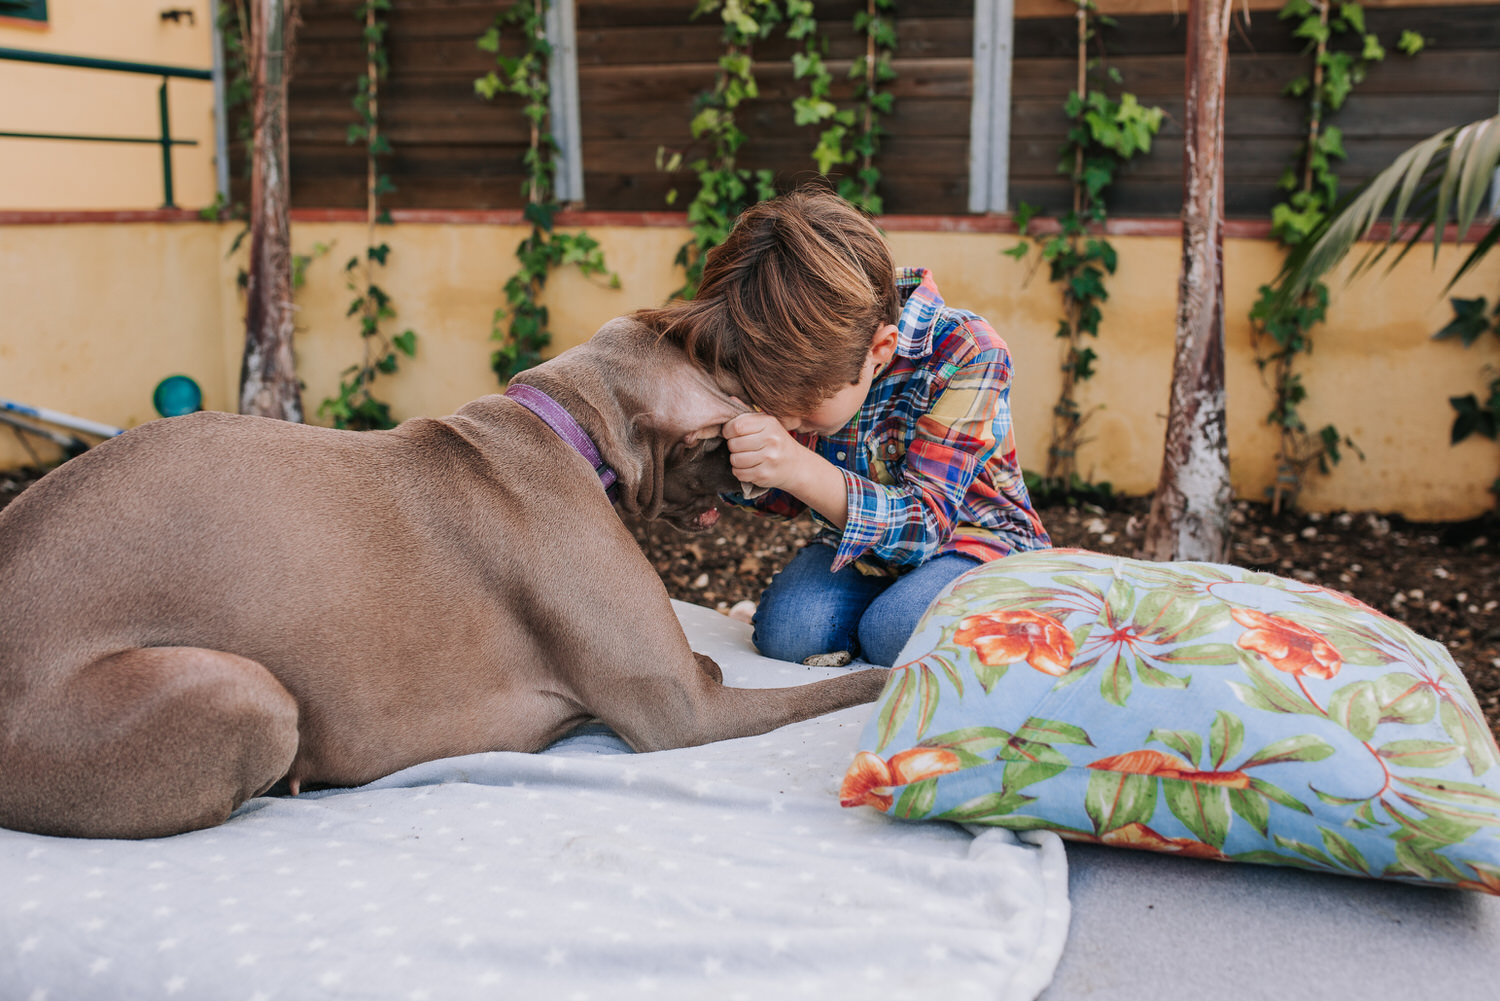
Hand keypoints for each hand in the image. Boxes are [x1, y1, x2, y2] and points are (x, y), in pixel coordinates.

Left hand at [722, 412, 851, 528]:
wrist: (797, 465)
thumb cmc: (777, 441)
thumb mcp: (766, 424)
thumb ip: (747, 414)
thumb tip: (730, 398)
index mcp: (769, 423)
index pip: (736, 425)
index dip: (728, 430)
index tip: (732, 433)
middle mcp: (771, 440)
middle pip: (733, 444)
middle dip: (733, 446)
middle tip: (743, 446)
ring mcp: (769, 459)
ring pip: (735, 459)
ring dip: (736, 460)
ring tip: (746, 457)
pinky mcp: (765, 474)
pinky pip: (739, 473)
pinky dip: (740, 471)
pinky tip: (750, 467)